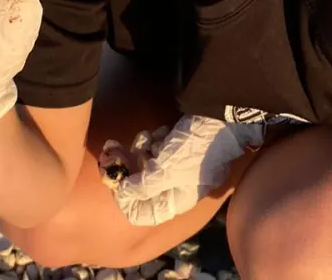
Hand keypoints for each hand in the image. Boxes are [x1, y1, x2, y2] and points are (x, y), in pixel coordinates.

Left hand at [108, 115, 263, 225]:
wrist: (219, 118)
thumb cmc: (194, 149)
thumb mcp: (167, 171)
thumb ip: (142, 187)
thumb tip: (122, 193)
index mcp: (175, 200)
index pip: (142, 213)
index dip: (124, 199)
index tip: (116, 181)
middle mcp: (174, 187)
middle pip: (138, 185)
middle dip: (125, 165)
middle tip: (113, 149)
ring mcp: (174, 166)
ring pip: (144, 163)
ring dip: (140, 148)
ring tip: (148, 138)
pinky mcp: (175, 148)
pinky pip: (155, 148)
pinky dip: (153, 139)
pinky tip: (162, 132)